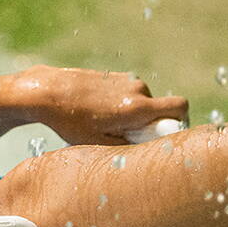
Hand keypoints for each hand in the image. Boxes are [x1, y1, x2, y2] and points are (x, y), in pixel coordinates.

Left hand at [9, 64, 188, 146]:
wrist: (47, 91)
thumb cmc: (71, 121)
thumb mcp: (99, 144)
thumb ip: (129, 147)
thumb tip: (149, 151)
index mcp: (137, 107)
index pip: (180, 107)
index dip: (179, 122)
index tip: (162, 134)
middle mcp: (137, 89)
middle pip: (161, 108)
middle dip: (150, 124)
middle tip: (125, 136)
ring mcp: (127, 79)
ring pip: (144, 102)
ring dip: (134, 115)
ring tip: (105, 124)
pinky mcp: (116, 75)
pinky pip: (130, 95)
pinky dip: (123, 105)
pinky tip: (98, 112)